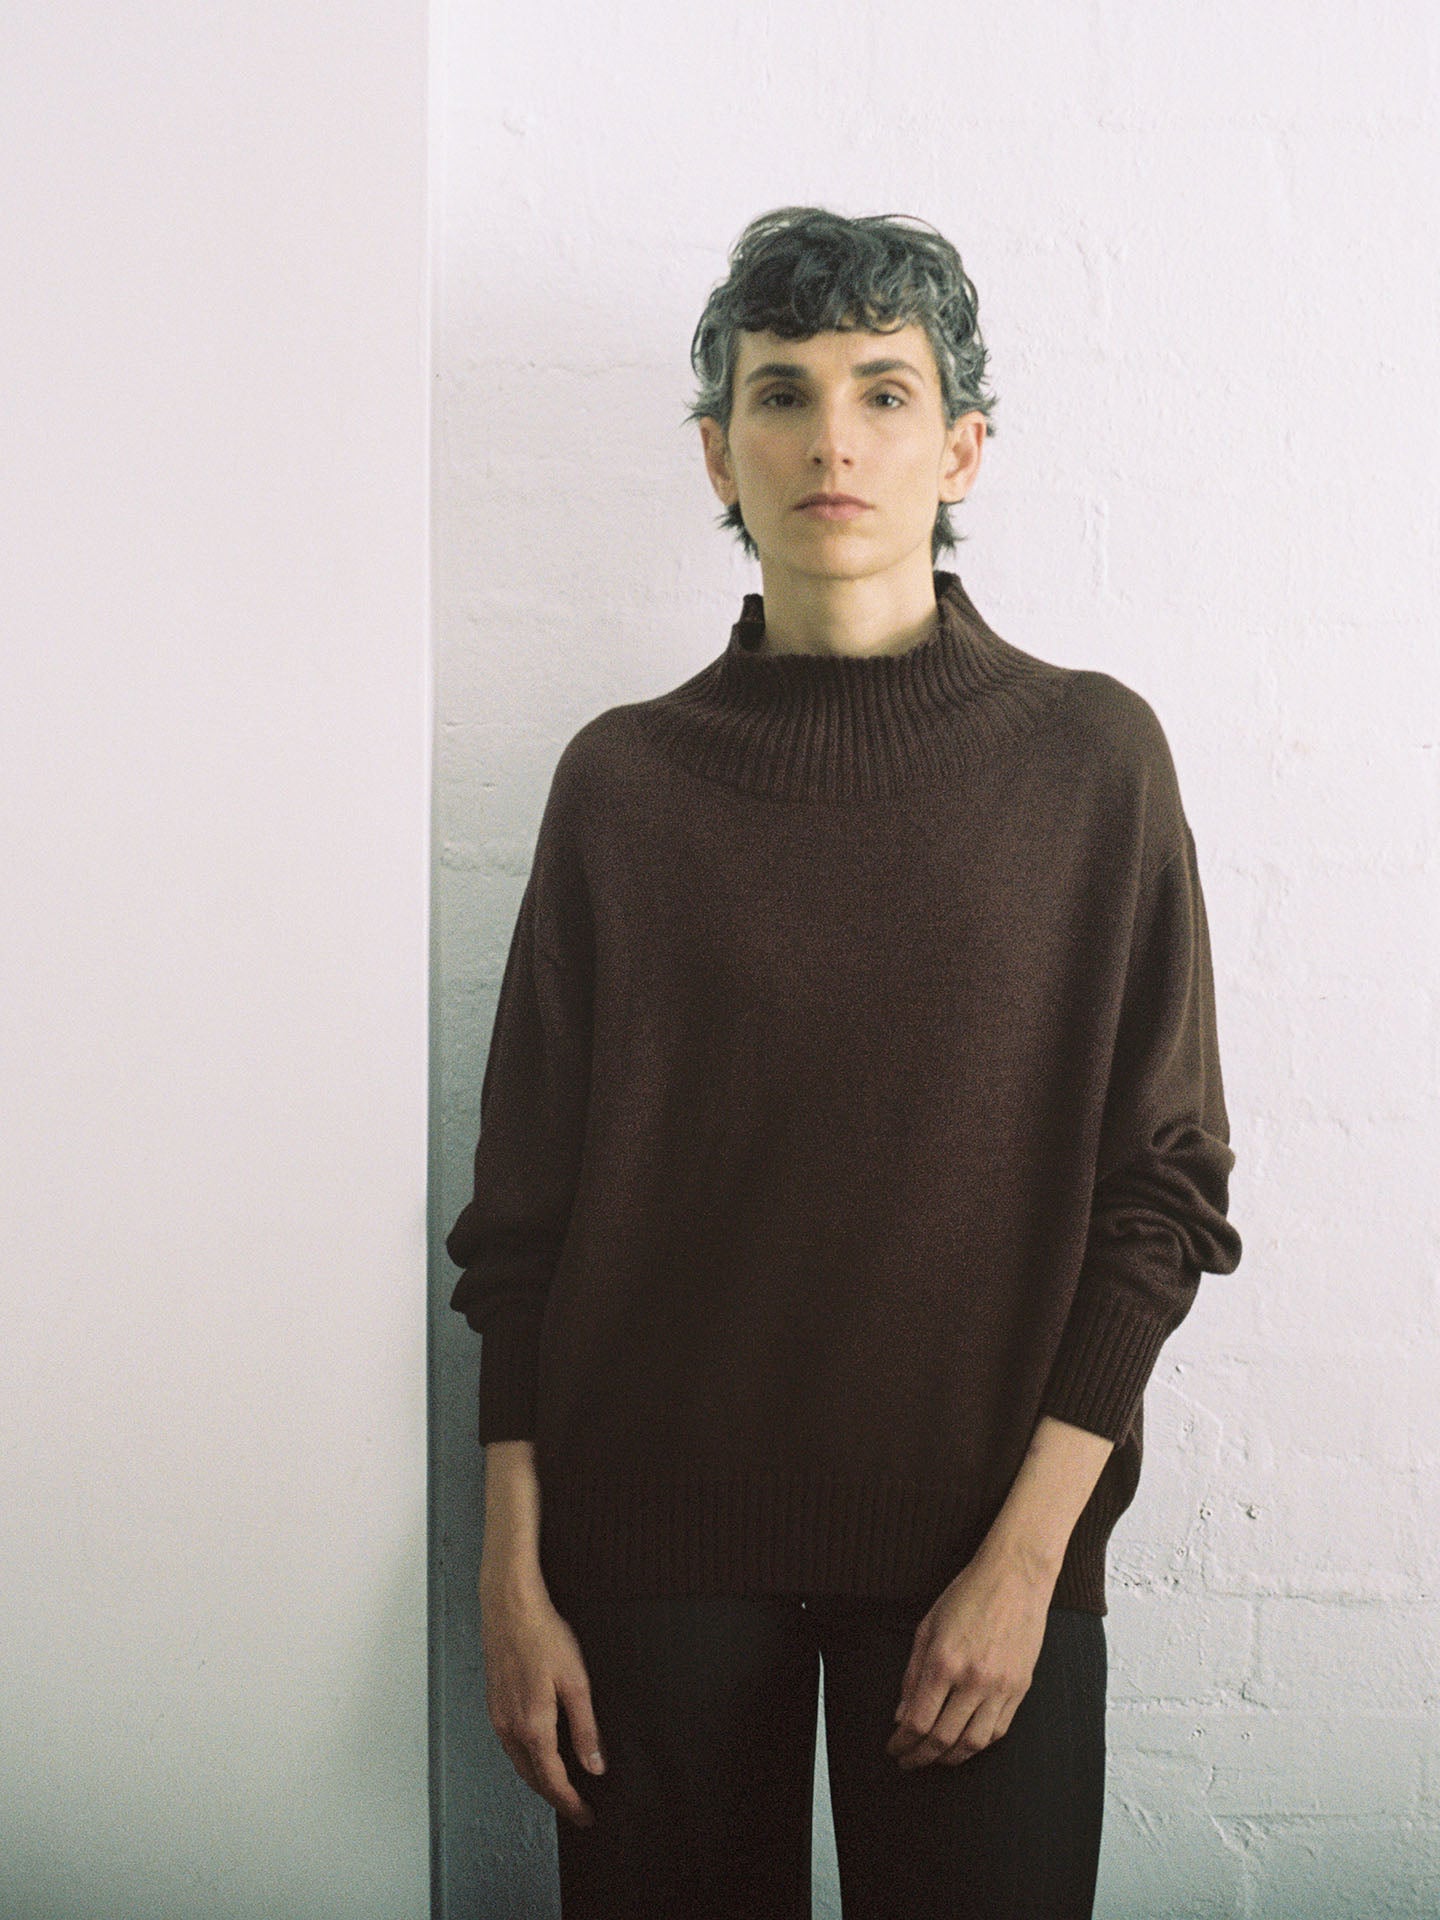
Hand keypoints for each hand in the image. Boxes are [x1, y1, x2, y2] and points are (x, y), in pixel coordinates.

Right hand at [479, 1569, 606, 1828]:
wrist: (509, 1606)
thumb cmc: (543, 1636)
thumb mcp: (576, 1682)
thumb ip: (586, 1729)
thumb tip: (595, 1766)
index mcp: (533, 1726)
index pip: (553, 1780)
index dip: (570, 1803)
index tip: (586, 1816)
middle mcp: (510, 1728)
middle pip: (533, 1778)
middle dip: (555, 1798)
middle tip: (577, 1809)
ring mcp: (498, 1716)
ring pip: (519, 1763)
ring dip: (540, 1780)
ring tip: (562, 1788)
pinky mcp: (494, 1703)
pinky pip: (510, 1745)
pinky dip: (526, 1760)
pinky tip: (538, 1753)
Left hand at [885, 1541, 1055, 1769]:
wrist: (1015, 1576)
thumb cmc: (968, 1594)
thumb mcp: (927, 1626)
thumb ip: (912, 1674)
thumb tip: (901, 1715)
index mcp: (944, 1661)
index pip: (918, 1721)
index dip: (902, 1743)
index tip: (894, 1748)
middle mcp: (973, 1679)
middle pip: (943, 1738)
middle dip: (920, 1757)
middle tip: (908, 1761)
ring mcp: (1000, 1686)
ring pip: (973, 1743)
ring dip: (950, 1758)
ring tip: (934, 1758)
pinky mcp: (1020, 1688)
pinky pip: (998, 1730)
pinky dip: (979, 1744)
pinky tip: (964, 1742)